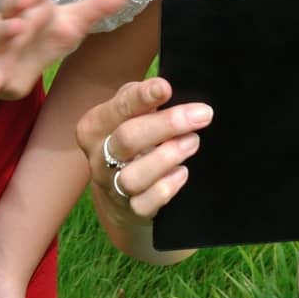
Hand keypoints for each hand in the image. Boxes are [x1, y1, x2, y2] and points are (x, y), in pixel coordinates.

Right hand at [0, 0, 130, 99]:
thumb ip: (98, 7)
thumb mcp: (75, 21)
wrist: (16, 65)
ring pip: (1, 34)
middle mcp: (15, 21)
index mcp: (36, 7)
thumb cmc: (47, 36)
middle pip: (13, 6)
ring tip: (17, 29)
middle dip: (18, 1)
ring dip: (6, 30)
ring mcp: (2, 46)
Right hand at [76, 77, 212, 220]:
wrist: (120, 187)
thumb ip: (142, 97)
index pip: (118, 107)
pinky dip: (166, 188)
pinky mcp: (129, 209)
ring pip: (133, 176)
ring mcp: (111, 186)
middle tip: (202, 114)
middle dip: (167, 124)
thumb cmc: (132, 135)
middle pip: (128, 139)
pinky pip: (145, 203)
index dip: (142, 97)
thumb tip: (165, 88)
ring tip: (193, 142)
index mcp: (96, 125)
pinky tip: (182, 172)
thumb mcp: (131, 110)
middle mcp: (98, 156)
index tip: (166, 88)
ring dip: (167, 157)